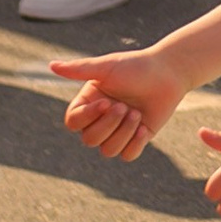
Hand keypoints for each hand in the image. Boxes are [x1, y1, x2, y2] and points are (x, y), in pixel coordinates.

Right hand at [51, 44, 185, 157]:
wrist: (169, 72)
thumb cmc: (136, 66)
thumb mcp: (107, 67)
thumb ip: (80, 69)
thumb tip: (51, 66)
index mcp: (89, 102)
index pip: (73, 122)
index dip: (87, 117)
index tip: (106, 102)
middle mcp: (100, 119)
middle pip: (89, 140)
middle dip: (108, 125)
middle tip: (125, 107)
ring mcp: (119, 130)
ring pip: (108, 151)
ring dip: (123, 132)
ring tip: (137, 113)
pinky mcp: (137, 138)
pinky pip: (127, 156)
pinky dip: (135, 144)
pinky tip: (145, 128)